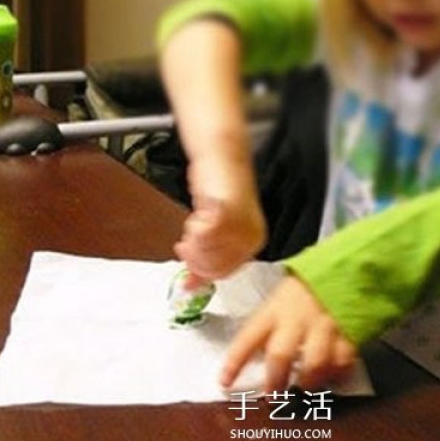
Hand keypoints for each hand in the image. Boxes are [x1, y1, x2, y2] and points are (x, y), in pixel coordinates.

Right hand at [174, 158, 266, 288]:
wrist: (223, 157)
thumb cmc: (220, 187)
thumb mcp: (217, 227)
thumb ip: (207, 255)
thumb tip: (192, 283)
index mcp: (254, 240)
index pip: (226, 271)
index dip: (203, 272)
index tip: (188, 273)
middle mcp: (250, 236)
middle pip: (214, 267)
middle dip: (194, 259)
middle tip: (184, 246)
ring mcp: (239, 227)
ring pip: (206, 255)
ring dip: (192, 243)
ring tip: (192, 227)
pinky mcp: (226, 214)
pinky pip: (201, 237)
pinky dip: (192, 229)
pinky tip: (195, 217)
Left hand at [220, 276, 356, 392]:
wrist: (340, 271)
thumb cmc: (301, 292)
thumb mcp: (278, 302)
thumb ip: (267, 328)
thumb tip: (251, 360)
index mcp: (274, 310)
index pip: (249, 336)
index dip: (235, 361)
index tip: (224, 382)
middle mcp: (297, 319)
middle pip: (281, 354)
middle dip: (274, 381)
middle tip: (272, 397)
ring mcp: (323, 326)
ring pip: (314, 363)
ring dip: (307, 383)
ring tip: (303, 389)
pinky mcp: (348, 332)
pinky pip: (342, 361)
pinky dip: (337, 375)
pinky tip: (331, 378)